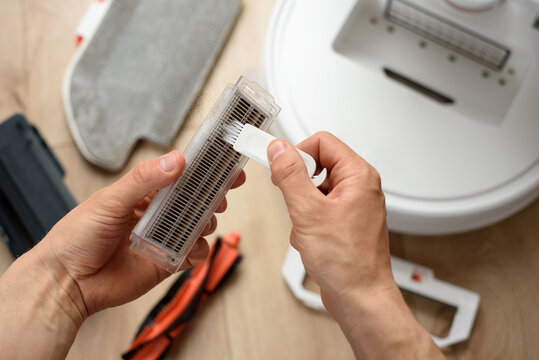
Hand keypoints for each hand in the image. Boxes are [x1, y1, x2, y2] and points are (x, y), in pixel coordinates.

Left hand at [38, 150, 244, 315]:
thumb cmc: (78, 237)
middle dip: (211, 197)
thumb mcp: (110, 200)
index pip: (178, 176)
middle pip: (193, 201)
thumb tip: (176, 160)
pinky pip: (192, 255)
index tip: (224, 166)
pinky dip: (199, 251)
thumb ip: (143, 180)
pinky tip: (193, 248)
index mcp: (142, 194)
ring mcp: (162, 239)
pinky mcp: (166, 262)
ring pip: (197, 227)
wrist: (66, 282)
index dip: (201, 171)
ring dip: (207, 223)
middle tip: (220, 197)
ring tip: (204, 223)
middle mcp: (155, 214)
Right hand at [267, 132, 391, 311]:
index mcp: (358, 176)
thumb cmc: (348, 261)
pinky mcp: (345, 223)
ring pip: (314, 192)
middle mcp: (359, 188)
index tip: (279, 166)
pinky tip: (313, 242)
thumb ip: (291, 175)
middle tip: (296, 206)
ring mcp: (353, 206)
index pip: (322, 142)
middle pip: (317, 167)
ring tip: (309, 231)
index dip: (298, 152)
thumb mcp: (308, 212)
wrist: (360, 297)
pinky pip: (318, 211)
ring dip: (302, 211)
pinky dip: (308, 225)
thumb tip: (279, 149)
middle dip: (299, 189)